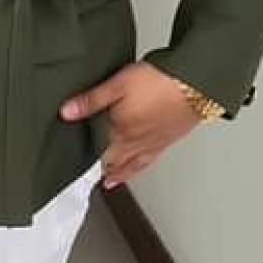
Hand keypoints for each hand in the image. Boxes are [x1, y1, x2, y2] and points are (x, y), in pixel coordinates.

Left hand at [59, 62, 200, 188]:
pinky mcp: (168, 139)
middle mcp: (135, 142)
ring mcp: (152, 143)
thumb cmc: (159, 82)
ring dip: (118, 173)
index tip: (74, 169)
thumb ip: (91, 100)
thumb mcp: (117, 85)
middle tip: (89, 177)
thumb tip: (66, 112)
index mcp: (119, 132)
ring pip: (131, 164)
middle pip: (113, 161)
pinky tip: (137, 166)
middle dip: (101, 169)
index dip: (85, 159)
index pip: (96, 152)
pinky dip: (138, 167)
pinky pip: (148, 160)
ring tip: (109, 180)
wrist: (196, 84)